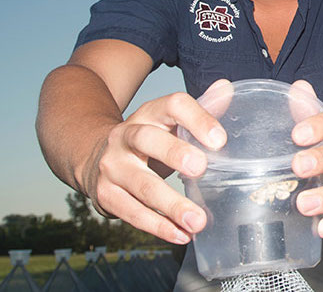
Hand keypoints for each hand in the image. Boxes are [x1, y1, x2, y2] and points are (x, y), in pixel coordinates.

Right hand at [78, 80, 230, 244]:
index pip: (173, 105)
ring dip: (171, 204)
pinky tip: (181, 234)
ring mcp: (113, 166)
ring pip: (141, 184)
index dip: (197, 118)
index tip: (220, 140)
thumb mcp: (170, 122)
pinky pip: (132, 212)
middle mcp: (127, 135)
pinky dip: (158, 226)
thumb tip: (227, 87)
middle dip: (174, 153)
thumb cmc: (149, 140)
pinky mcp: (106, 195)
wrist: (95, 157)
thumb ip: (202, 108)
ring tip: (198, 221)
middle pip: (147, 140)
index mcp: (150, 113)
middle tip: (201, 168)